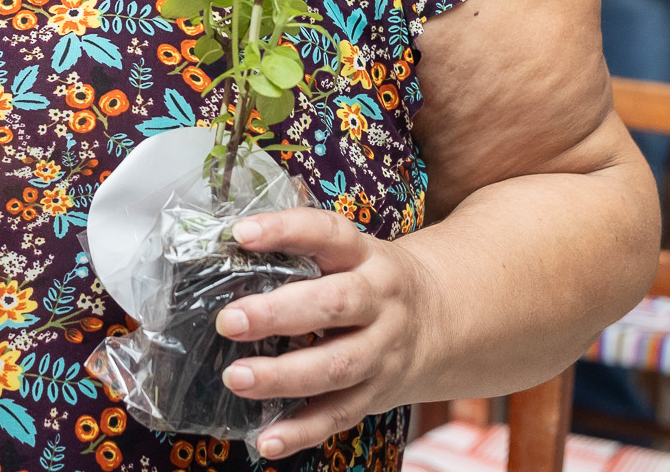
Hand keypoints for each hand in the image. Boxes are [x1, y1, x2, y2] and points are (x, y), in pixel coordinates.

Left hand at [212, 208, 426, 459]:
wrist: (442, 322)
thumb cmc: (372, 281)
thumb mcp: (352, 254)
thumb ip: (303, 251)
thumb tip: (227, 248)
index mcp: (366, 256)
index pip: (327, 233)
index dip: (285, 230)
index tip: (241, 234)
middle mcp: (379, 302)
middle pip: (334, 304)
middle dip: (278, 313)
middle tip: (229, 321)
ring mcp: (382, 352)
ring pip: (336, 366)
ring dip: (283, 376)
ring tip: (237, 378)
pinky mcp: (377, 394)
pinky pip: (339, 415)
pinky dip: (302, 431)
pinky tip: (267, 439)